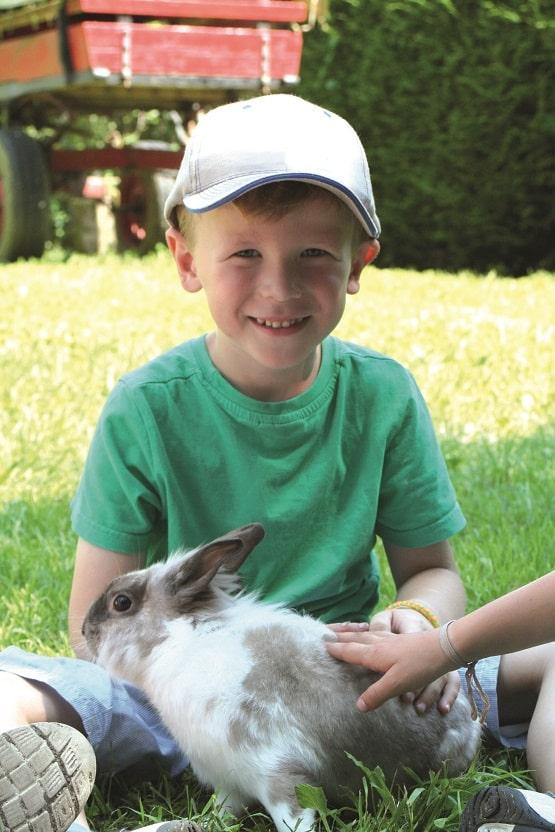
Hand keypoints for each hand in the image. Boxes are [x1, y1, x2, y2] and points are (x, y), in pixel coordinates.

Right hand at [327, 618, 459, 714]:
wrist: (443, 648)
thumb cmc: (420, 666)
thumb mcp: (397, 684)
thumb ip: (377, 694)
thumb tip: (358, 706)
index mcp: (375, 654)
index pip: (351, 651)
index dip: (337, 650)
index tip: (322, 646)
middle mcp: (380, 644)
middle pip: (356, 639)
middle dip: (341, 638)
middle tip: (327, 635)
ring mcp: (391, 640)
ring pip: (367, 636)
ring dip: (354, 635)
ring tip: (345, 634)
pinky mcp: (401, 640)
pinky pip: (378, 635)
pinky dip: (369, 635)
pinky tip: (374, 638)